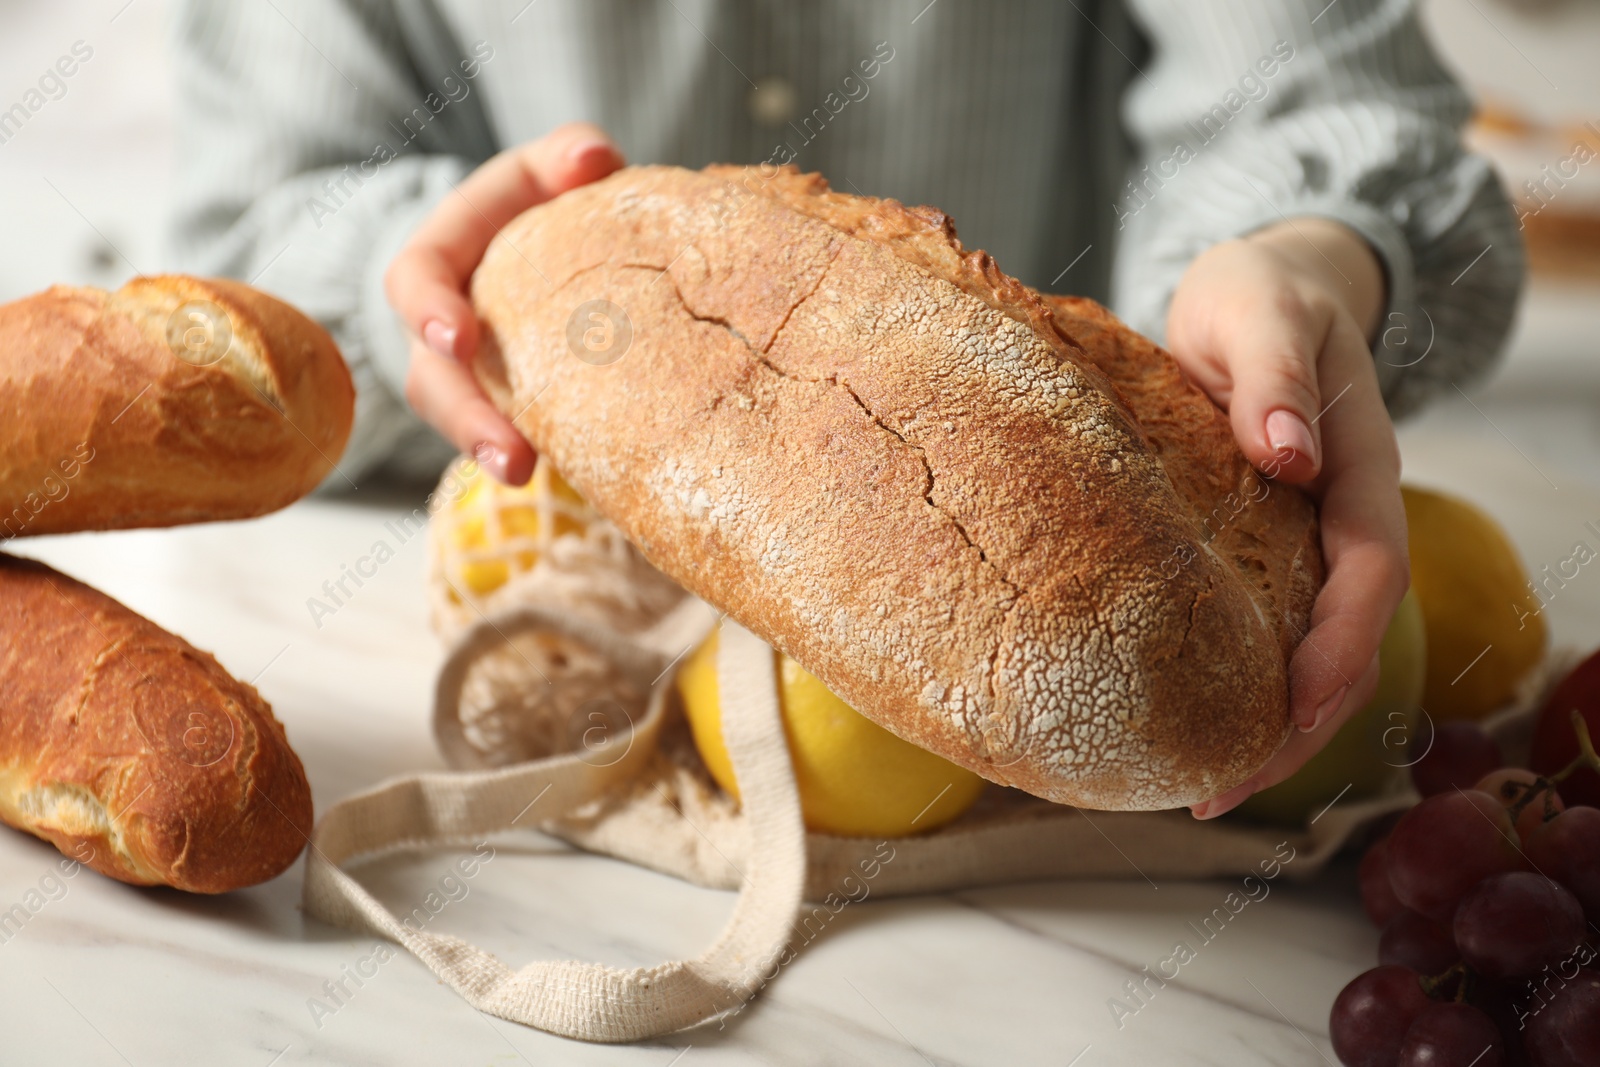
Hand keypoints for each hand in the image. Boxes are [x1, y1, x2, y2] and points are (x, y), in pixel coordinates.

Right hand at [384, 122, 624, 484]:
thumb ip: (565, 157)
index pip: (414, 282)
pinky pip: (502, 437)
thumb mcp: (543, 170)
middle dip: (465, 418)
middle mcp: (436, 327)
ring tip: (527, 475)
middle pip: (432, 380)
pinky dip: (529, 455)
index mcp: (439, 259)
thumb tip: (591, 160)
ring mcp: (463, 376)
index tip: (458, 337)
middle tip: (508, 456)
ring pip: (457, 421)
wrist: (535, 250)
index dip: (429, 311)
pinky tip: (575, 478)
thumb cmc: (536, 203)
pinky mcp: (498, 408)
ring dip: (488, 450)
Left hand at [1165, 218, 1409, 818]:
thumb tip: (1286, 453)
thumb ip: (1275, 375)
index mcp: (1357, 467)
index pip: (1368, 574)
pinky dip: (1230, 681)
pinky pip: (1260, 627)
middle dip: (1297, 726)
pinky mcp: (1259, 548)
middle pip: (1342, 641)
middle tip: (1221, 793)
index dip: (1338, 649)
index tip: (1291, 712)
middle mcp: (1340, 516)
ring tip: (1197, 790)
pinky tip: (1178, 722)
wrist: (1258, 290)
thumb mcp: (1261, 310)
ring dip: (1262, 725)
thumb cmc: (1260, 293)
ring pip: (1304, 649)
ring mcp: (1303, 538)